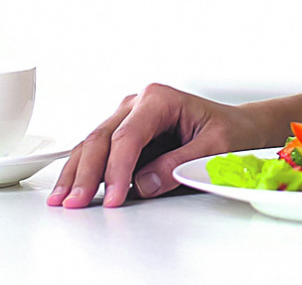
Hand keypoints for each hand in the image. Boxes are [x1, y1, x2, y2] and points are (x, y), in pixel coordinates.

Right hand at [47, 83, 277, 208]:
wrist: (240, 127)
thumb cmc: (231, 131)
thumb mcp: (214, 148)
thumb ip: (179, 164)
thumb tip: (144, 184)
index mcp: (160, 99)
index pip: (128, 136)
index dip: (117, 168)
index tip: (113, 196)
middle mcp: (138, 104)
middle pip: (102, 138)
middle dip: (87, 173)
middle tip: (75, 202)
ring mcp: (127, 118)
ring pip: (92, 144)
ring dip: (77, 173)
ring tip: (62, 200)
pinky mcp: (124, 135)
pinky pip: (99, 152)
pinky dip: (84, 172)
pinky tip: (71, 189)